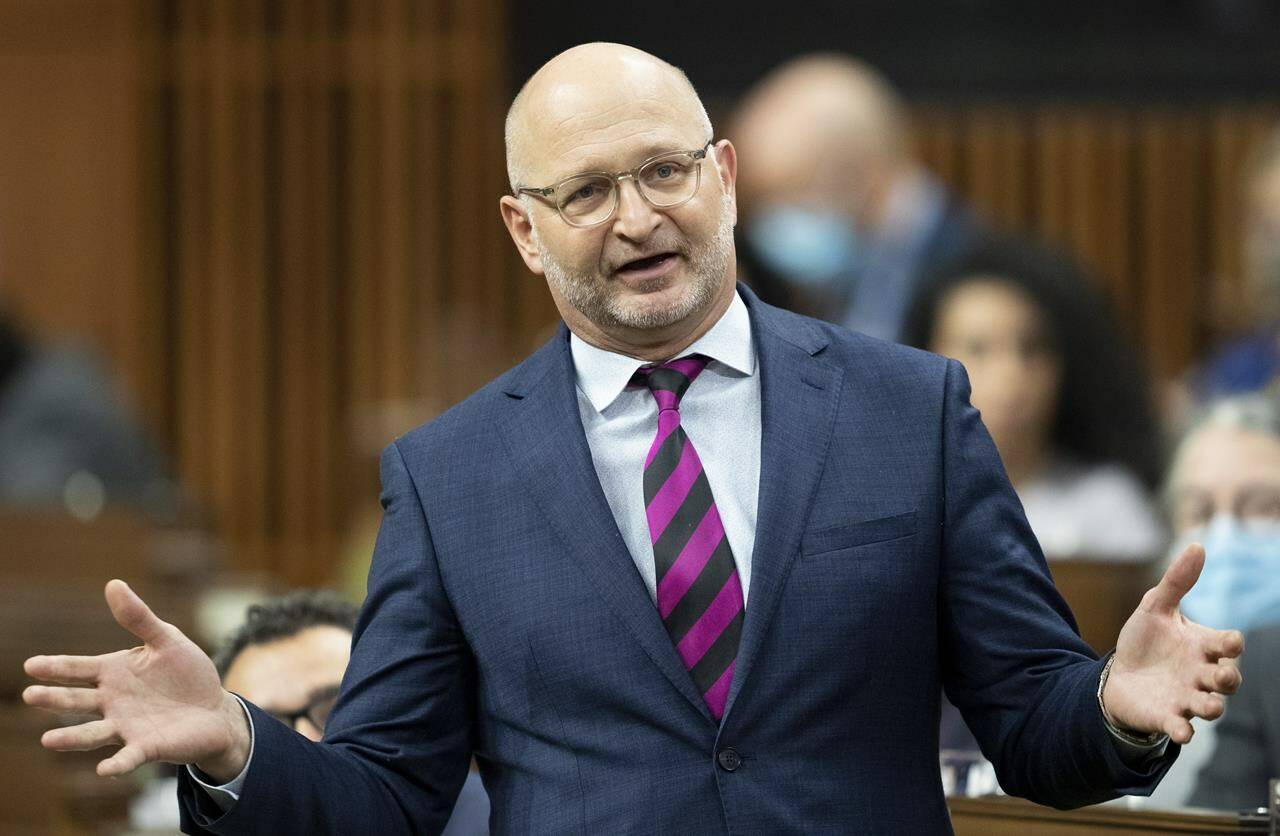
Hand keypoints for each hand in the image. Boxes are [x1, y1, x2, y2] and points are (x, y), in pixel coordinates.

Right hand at [23, 579, 250, 781]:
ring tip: (48, 739)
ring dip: (71, 738)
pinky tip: (104, 769)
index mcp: (114, 673)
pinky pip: (128, 757)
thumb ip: (139, 618)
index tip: (32, 665)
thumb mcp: (167, 640)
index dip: (56, 667)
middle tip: (30, 694)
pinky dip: (117, 763)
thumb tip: (112, 584)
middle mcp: (113, 702)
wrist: (215, 709)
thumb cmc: (187, 673)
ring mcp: (127, 727)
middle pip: (77, 700)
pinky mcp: (147, 747)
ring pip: (93, 734)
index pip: (79, 668)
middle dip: (54, 698)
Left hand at [1102, 543, 1244, 743]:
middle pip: (1226, 679)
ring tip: (1210, 706)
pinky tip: (1182, 732)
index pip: (1227, 645)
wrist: (1120, 674)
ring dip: (1213, 707)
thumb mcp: (1156, 607)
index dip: (1231, 645)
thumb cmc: (1145, 641)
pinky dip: (1182, 730)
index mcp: (1202, 646)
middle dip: (1228, 678)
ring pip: (1210, 706)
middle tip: (1224, 676)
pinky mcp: (1167, 716)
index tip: (1230, 643)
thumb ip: (1177, 581)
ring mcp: (1186, 697)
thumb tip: (1198, 545)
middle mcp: (1201, 674)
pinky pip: (1180, 727)